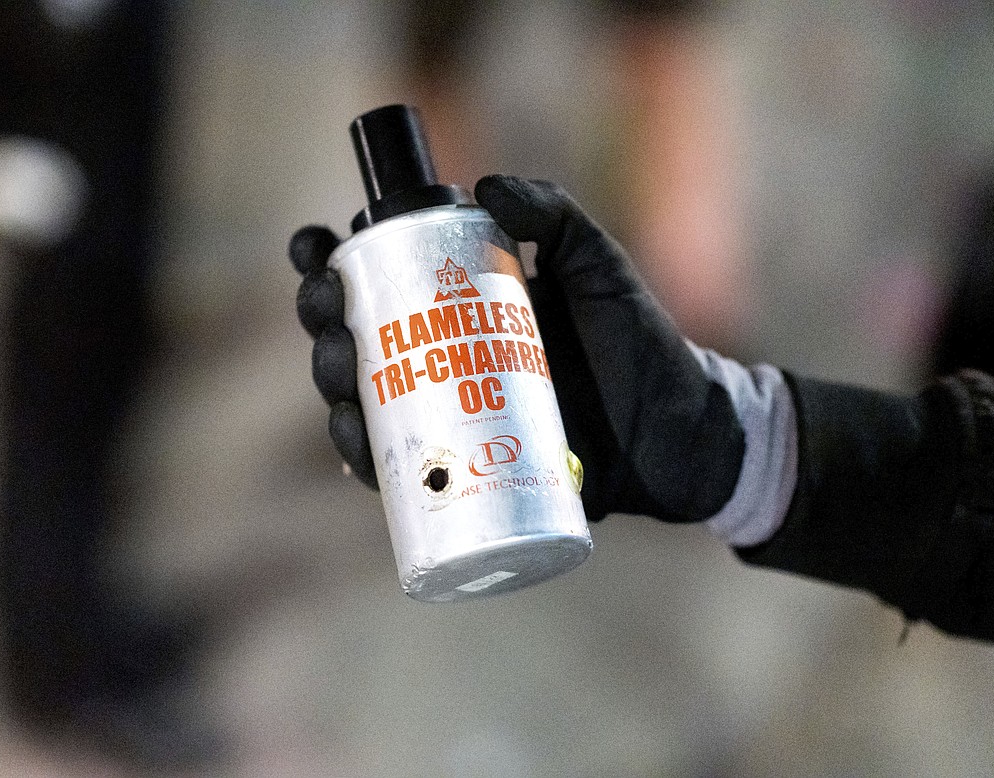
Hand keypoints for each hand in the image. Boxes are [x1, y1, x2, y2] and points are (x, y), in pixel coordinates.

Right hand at [289, 175, 744, 521]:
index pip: (378, 277)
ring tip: (343, 380)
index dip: (328, 263)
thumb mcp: (599, 266)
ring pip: (364, 404)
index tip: (313, 248)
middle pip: (355, 340)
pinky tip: (358, 451)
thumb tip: (485, 183)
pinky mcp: (465, 469)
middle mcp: (442, 361)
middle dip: (323, 324)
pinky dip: (368, 463)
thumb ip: (555, 212)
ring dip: (333, 391)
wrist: (679, 432)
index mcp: (458, 306)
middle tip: (331, 317)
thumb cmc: (639, 342)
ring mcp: (450, 418)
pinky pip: (401, 470)